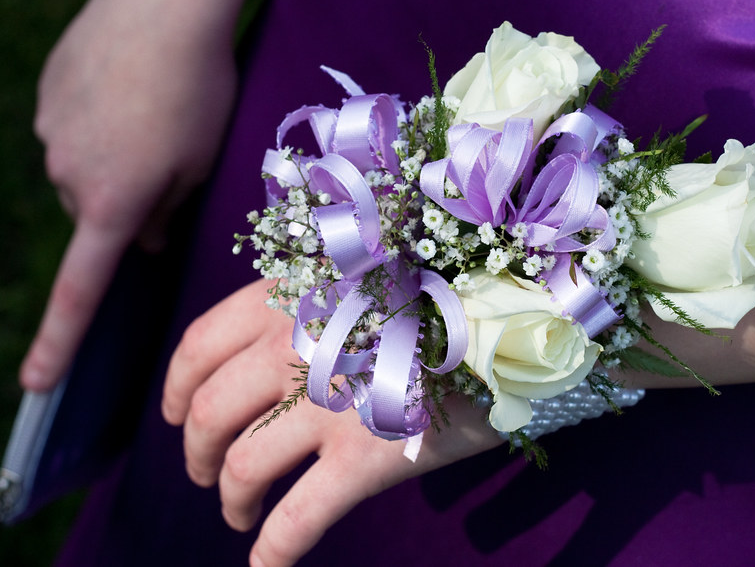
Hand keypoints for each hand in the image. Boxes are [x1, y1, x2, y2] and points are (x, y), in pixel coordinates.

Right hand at [19, 0, 236, 390]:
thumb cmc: (199, 92)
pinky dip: (102, 122)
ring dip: (118, 158)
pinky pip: (75, 128)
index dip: (59, 342)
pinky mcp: (47, 97)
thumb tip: (144, 242)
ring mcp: (51, 134)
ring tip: (158, 111)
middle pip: (101, 215)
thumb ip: (168, 213)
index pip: (82, 291)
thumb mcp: (202, 164)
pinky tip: (132, 88)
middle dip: (132, 204)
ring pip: (87, 170)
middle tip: (174, 157)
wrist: (163, 3)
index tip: (37, 386)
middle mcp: (69, 177)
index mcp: (113, 205)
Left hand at [162, 280, 502, 566]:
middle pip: (208, 413)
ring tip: (237, 515)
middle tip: (204, 473)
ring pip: (241, 467)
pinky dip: (272, 551)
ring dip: (228, 500)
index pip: (200, 345)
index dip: (176, 387)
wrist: (521, 317)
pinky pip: (297, 519)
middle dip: (194, 453)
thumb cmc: (447, 294)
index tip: (175, 415)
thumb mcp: (368, 275)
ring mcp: (328, 404)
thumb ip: (314, 303)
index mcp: (291, 297)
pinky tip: (264, 566)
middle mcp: (297, 346)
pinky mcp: (365, 458)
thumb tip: (275, 348)